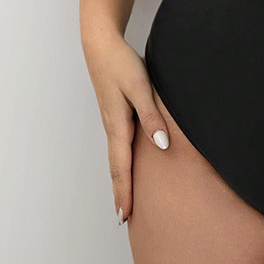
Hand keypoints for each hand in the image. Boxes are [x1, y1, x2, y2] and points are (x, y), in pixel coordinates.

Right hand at [83, 32, 169, 224]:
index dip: (125, 191)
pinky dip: (121, 161)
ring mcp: (112, 120)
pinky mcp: (115, 112)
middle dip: (120, 192)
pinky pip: (119, 144)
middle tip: (123, 217)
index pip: (121, 166)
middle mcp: (112, 126)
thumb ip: (152, 116)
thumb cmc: (122, 64)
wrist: (102, 45)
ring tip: (126, 197)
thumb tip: (161, 145)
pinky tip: (127, 164)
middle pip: (116, 166)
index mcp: (118, 124)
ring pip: (117, 156)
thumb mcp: (141, 88)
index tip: (125, 215)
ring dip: (120, 178)